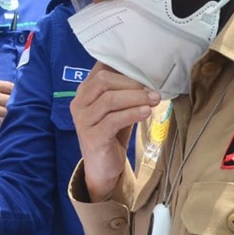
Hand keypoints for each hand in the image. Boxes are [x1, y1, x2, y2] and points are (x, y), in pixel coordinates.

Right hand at [0, 58, 12, 128]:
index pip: (11, 86)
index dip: (15, 89)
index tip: (15, 92)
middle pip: (13, 100)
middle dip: (15, 102)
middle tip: (16, 104)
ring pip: (9, 112)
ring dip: (11, 112)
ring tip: (13, 114)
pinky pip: (2, 123)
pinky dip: (6, 123)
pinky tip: (7, 123)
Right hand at [70, 63, 159, 199]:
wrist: (102, 168)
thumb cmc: (111, 134)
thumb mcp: (117, 109)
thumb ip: (124, 92)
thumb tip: (147, 75)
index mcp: (84, 92)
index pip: (100, 69)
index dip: (122, 66)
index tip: (144, 71)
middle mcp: (79, 104)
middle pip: (104, 81)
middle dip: (132, 84)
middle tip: (153, 91)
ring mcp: (83, 121)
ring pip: (109, 100)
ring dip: (136, 98)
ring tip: (154, 100)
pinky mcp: (92, 137)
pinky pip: (113, 120)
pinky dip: (132, 113)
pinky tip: (146, 112)